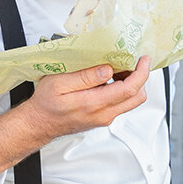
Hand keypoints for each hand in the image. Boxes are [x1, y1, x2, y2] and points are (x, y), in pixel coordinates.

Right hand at [26, 55, 150, 141]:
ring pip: (131, 101)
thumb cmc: (46, 103)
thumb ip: (84, 76)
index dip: (141, 72)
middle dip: (140, 77)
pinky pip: (121, 103)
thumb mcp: (58, 83)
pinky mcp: (103, 118)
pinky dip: (122, 89)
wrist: (40, 123)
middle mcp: (103, 114)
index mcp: (93, 103)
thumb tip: (107, 70)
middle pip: (137, 97)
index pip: (129, 89)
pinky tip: (108, 79)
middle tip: (131, 62)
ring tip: (117, 69)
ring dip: (131, 83)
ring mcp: (105, 118)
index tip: (143, 59)